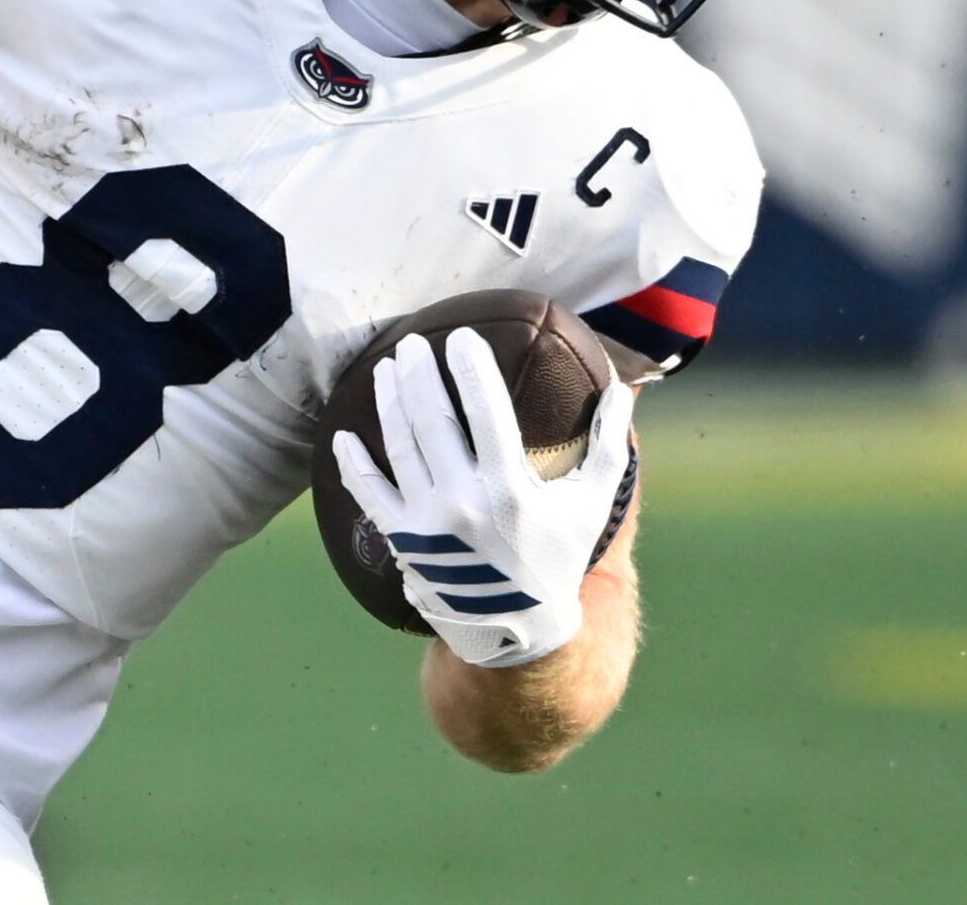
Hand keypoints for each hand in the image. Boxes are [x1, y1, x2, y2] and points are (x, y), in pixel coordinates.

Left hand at [332, 328, 635, 669]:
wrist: (518, 629)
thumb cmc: (557, 557)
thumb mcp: (591, 505)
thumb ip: (608, 446)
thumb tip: (623, 389)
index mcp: (510, 487)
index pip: (485, 411)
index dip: (469, 368)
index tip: (459, 338)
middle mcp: (464, 500)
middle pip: (431, 419)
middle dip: (418, 373)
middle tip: (412, 343)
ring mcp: (427, 520)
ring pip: (400, 445)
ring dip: (388, 401)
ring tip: (385, 367)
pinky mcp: (401, 539)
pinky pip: (368, 493)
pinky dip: (353, 463)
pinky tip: (343, 435)